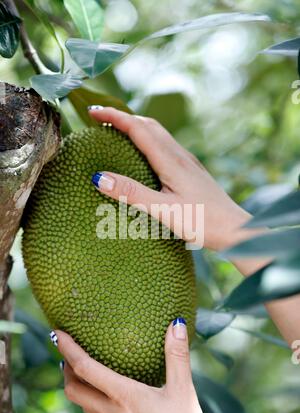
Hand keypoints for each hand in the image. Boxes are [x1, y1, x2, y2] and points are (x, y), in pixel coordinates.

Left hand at [56, 320, 207, 412]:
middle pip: (73, 388)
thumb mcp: (183, 391)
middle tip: (67, 348)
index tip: (57, 333)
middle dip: (65, 366)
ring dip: (74, 382)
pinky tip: (103, 391)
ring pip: (80, 402)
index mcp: (124, 396)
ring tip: (79, 366)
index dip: (68, 348)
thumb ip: (177, 356)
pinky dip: (88, 395)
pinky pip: (93, 412)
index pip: (86, 368)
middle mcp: (112, 411)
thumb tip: (176, 325)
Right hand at [89, 106, 250, 250]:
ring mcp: (188, 162)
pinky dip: (147, 141)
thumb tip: (99, 177)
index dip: (114, 117)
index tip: (92, 111)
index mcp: (171, 160)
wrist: (235, 230)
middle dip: (123, 117)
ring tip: (116, 131)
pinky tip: (143, 155)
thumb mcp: (164, 210)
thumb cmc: (203, 222)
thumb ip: (132, 193)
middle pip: (148, 125)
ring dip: (136, 127)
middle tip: (100, 118)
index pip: (138, 128)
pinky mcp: (191, 171)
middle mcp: (180, 156)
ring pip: (158, 134)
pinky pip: (165, 146)